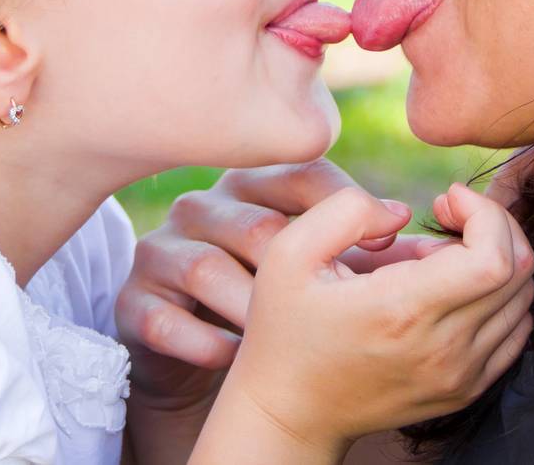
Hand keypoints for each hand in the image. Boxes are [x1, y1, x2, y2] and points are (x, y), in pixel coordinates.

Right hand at [115, 159, 408, 411]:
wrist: (197, 356)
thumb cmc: (268, 300)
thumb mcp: (311, 264)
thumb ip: (356, 239)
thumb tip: (402, 219)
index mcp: (250, 187)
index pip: (299, 174)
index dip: (347, 205)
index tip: (388, 242)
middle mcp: (201, 208)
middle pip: (254, 225)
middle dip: (302, 273)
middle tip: (341, 309)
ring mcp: (160, 253)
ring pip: (206, 269)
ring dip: (251, 312)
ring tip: (283, 343)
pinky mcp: (131, 302)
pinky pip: (163, 320)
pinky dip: (204, 343)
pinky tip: (233, 359)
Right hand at [207, 183, 533, 455]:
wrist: (290, 413)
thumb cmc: (285, 331)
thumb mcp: (290, 253)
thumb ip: (346, 210)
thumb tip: (403, 210)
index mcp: (403, 311)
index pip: (496, 257)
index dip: (485, 213)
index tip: (447, 198)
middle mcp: (443, 349)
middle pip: (519, 272)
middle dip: (493, 225)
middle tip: (447, 217)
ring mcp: (460, 375)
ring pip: (522, 299)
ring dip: (496, 259)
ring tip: (443, 255)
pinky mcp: (466, 389)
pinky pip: (515, 332)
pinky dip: (500, 297)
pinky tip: (454, 288)